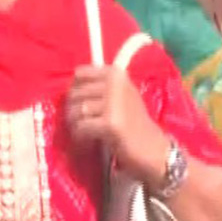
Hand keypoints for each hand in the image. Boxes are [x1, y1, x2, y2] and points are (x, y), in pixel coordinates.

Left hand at [65, 65, 166, 183]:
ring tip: (84, 134)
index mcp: (117, 74)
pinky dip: (80, 137)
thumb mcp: (120, 95)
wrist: (152, 146)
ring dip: (75, 126)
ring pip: (75, 111)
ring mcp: (114, 103)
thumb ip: (99, 86)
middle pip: (74, 94)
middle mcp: (116, 84)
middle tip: (81, 124)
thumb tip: (69, 88)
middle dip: (73, 111)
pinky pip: (81, 127)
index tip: (80, 103)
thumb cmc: (133, 121)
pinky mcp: (110, 123)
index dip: (75, 90)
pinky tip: (88, 142)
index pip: (80, 74)